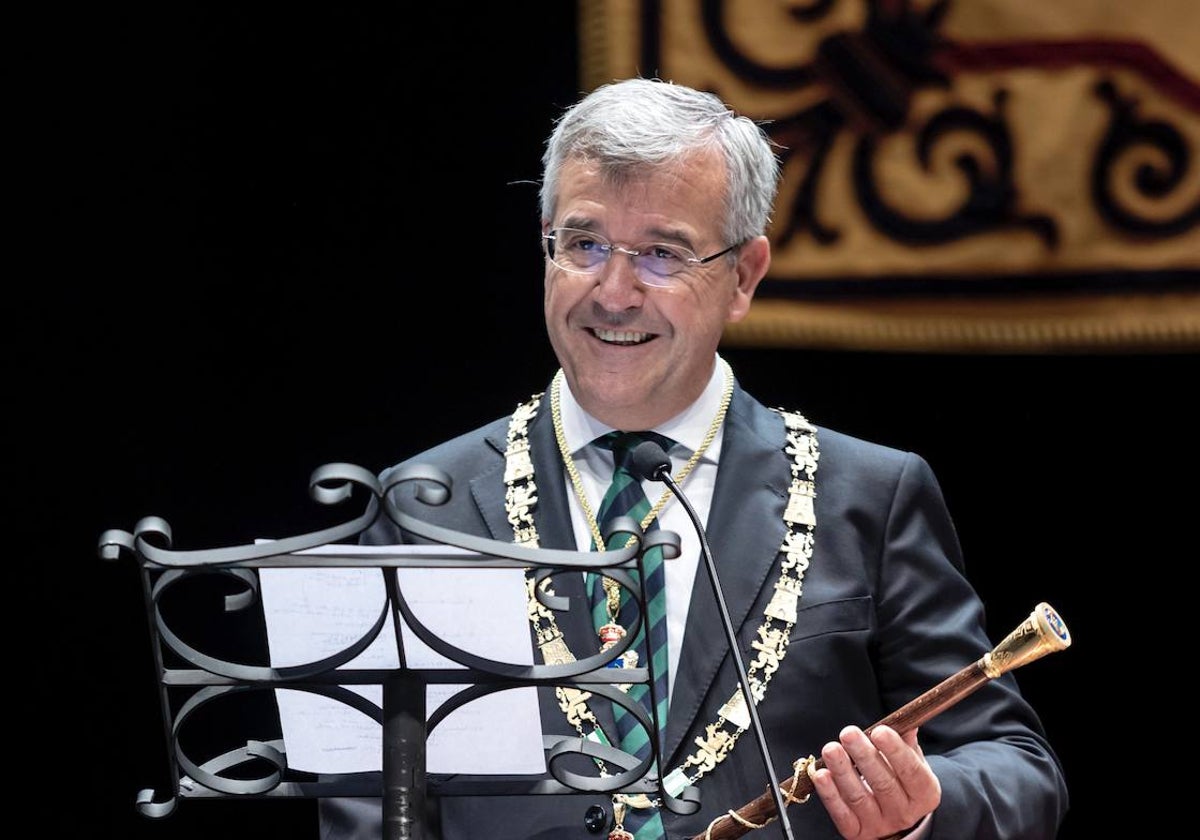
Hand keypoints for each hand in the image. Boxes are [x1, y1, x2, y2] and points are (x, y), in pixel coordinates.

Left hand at [809, 725, 939, 839]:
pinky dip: (830, 794)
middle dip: (863, 756)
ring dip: (842, 771)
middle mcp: (904, 813)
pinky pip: (841, 814)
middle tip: (848, 733)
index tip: (879, 731)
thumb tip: (906, 721)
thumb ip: (907, 743)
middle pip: (883, 784)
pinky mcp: (856, 832)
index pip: (911, 771)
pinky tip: (821, 775)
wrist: (895, 822)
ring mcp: (880, 825)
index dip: (895, 751)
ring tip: (831, 749)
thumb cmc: (902, 783)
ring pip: (859, 797)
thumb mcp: (913, 765)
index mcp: (924, 794)